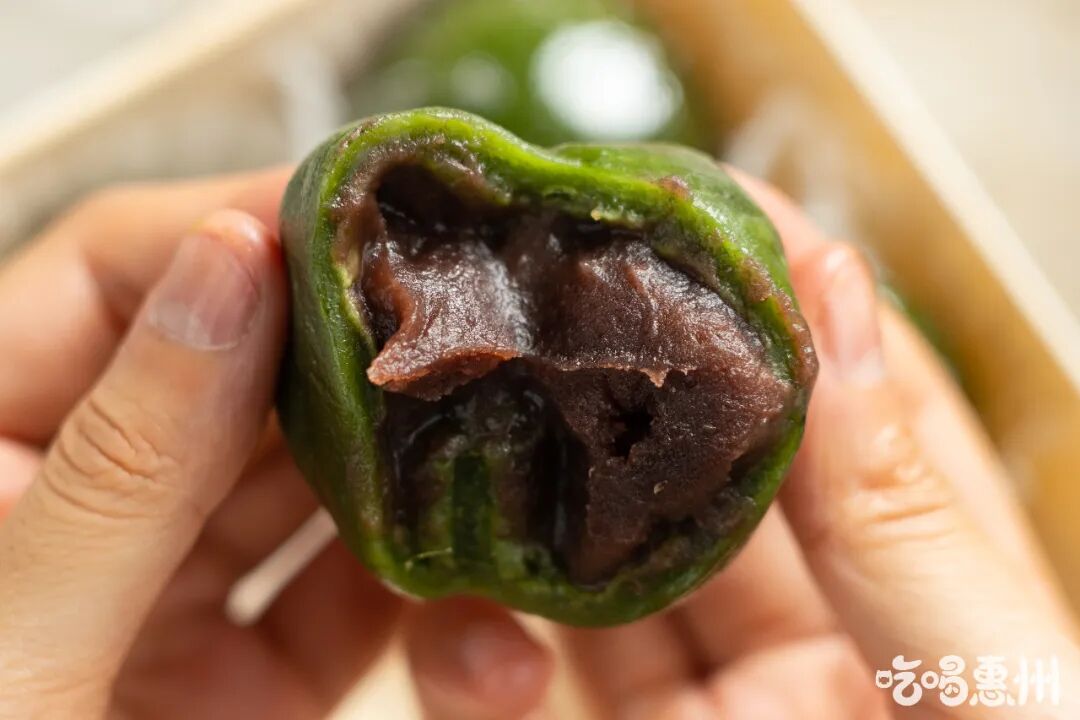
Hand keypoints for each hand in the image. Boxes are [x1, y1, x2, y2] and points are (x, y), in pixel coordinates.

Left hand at [0, 172, 551, 718]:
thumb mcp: (15, 654)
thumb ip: (125, 460)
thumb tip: (235, 262)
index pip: (117, 270)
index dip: (244, 228)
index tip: (379, 217)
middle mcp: (82, 496)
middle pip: (240, 370)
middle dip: (364, 356)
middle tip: (488, 323)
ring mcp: (170, 586)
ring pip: (314, 483)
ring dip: (413, 483)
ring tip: (516, 459)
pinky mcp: (244, 676)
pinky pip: (349, 604)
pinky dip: (423, 606)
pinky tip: (491, 626)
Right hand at [420, 172, 1079, 719]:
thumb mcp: (997, 689)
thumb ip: (900, 509)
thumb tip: (831, 293)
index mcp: (933, 593)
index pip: (851, 405)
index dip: (784, 299)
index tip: (705, 208)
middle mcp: (821, 636)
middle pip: (706, 478)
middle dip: (628, 388)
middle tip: (545, 298)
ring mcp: (717, 704)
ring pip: (608, 571)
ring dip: (541, 507)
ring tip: (476, 426)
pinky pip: (544, 684)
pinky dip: (492, 645)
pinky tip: (462, 613)